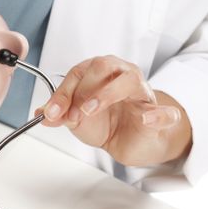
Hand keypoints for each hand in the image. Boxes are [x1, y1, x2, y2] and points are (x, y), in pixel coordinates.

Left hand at [37, 55, 191, 166]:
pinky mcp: (161, 117)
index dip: (62, 92)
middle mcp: (123, 76)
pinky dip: (158, 114)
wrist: (131, 142)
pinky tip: (146, 119)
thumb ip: (60, 114)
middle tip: (72, 114)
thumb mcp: (77, 119)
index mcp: (101, 73)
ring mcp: (143, 94)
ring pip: (130, 80)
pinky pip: (166, 112)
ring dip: (106, 94)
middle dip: (82, 89)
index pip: (79, 72)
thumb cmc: (107, 122)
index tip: (51, 112)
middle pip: (104, 65)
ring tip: (90, 110)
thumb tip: (41, 114)